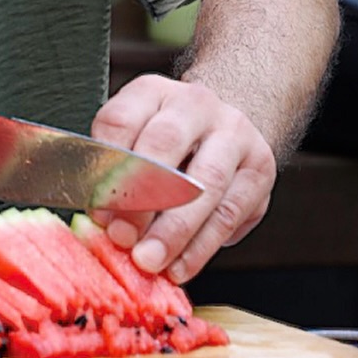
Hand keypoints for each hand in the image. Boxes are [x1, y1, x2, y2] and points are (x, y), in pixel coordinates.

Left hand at [89, 72, 276, 282]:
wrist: (224, 129)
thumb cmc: (167, 142)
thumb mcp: (134, 141)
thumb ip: (115, 173)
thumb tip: (102, 222)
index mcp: (152, 91)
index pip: (121, 121)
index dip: (106, 169)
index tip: (98, 211)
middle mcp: (195, 103)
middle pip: (164, 144)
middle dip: (140, 197)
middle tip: (123, 238)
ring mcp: (233, 132)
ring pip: (204, 183)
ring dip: (173, 231)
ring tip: (150, 261)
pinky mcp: (260, 168)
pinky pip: (230, 213)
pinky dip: (201, 247)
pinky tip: (180, 267)